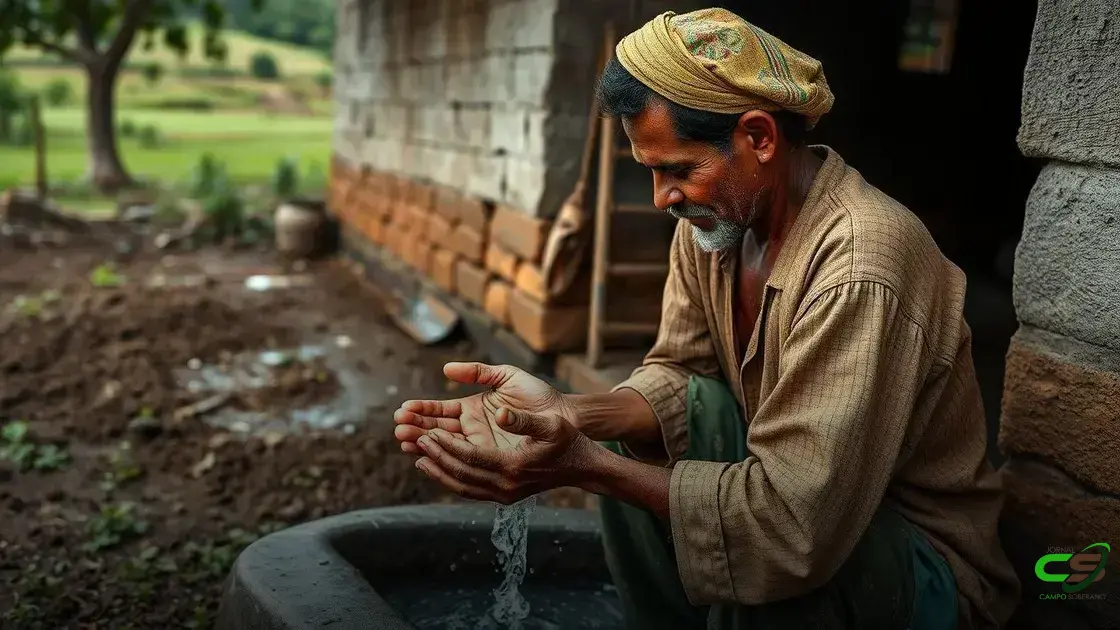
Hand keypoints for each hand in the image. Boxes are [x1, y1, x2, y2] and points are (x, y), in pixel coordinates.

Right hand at [393, 362, 572, 453]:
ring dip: (423, 444)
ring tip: (404, 441)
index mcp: (473, 407)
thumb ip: (478, 371)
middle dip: (416, 429)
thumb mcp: (508, 377)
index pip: (440, 411)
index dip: (421, 411)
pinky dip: (443, 460)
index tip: (405, 411)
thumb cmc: (539, 396)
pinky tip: (424, 459)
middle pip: (437, 430)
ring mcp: (480, 445)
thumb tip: (447, 370)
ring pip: (445, 446)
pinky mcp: (490, 458)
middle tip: (398, 428)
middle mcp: (472, 428)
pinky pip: (463, 461)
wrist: (565, 418)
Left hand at [413, 406, 597, 503]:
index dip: (446, 445)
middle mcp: (505, 486)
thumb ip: (524, 420)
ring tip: (418, 457)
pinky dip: (451, 480)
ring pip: (462, 486)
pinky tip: (440, 469)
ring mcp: (504, 494)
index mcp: (513, 466)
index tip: (427, 432)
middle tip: (413, 439)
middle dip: (435, 456)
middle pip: (460, 473)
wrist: (582, 467)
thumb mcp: (550, 425)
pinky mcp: (504, 496)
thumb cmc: (567, 440)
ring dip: (439, 471)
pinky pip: (470, 490)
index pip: (469, 457)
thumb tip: (502, 412)